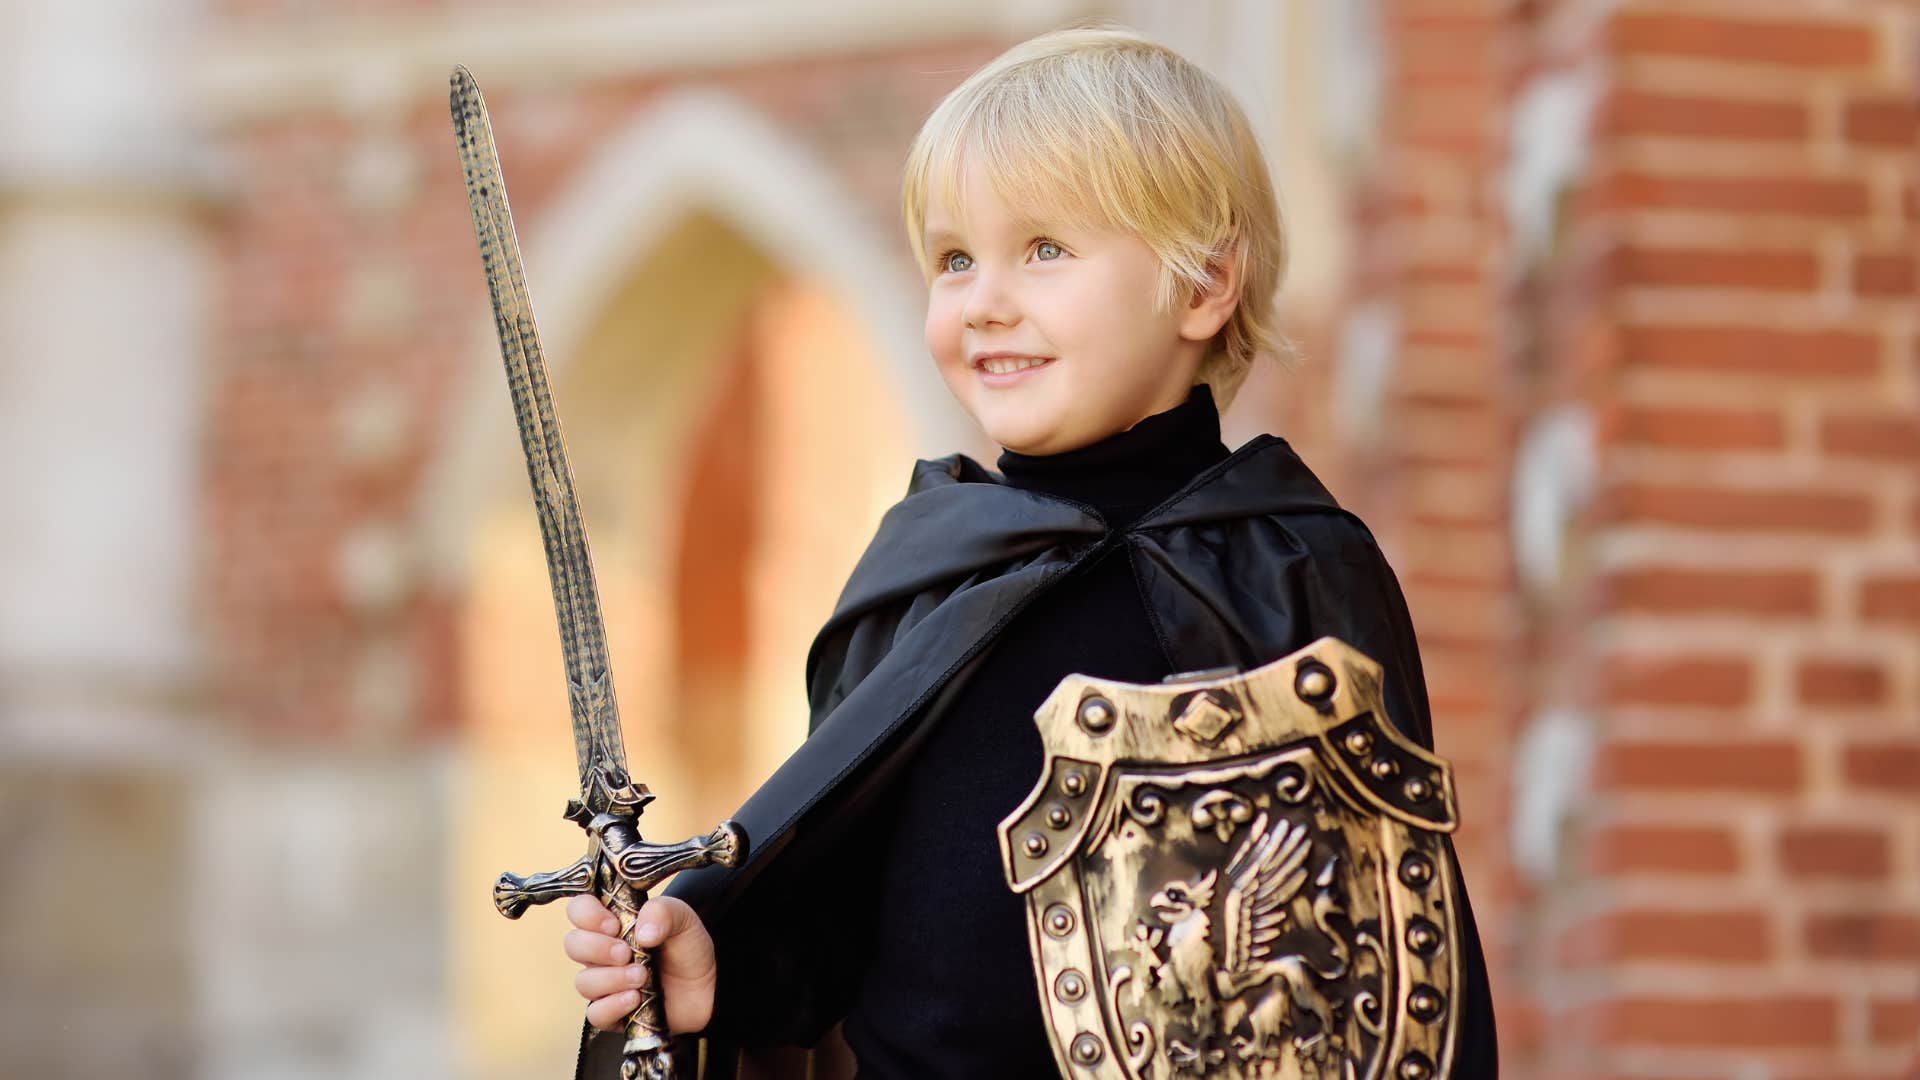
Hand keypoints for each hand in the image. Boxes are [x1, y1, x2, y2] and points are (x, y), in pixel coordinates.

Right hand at [565, 894, 716, 1034]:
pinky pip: (595, 1013)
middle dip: (597, 948)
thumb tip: (642, 932)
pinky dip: (614, 1005)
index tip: (613, 924)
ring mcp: (605, 983)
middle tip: (627, 952)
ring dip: (612, 978)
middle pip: (573, 945)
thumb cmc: (687, 949)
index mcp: (612, 923)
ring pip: (583, 981)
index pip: (578, 910)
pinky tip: (636, 998)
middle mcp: (602, 952)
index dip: (587, 914)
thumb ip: (662, 912)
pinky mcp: (613, 1013)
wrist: (707, 987)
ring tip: (642, 976)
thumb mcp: (683, 919)